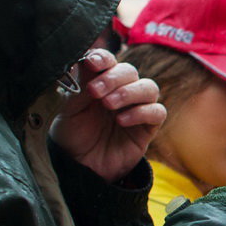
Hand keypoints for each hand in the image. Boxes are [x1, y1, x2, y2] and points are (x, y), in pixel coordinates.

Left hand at [50, 48, 164, 181]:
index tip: (93, 63)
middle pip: (130, 71)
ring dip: (129, 92)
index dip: (104, 58)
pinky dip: (141, 113)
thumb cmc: (73, 136)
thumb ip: (78, 85)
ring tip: (109, 105)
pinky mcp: (148, 128)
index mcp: (100, 82)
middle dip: (114, 78)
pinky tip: (122, 121)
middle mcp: (121, 92)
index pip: (109, 61)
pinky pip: (157, 112)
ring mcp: (136, 109)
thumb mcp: (68, 109)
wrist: (80, 167)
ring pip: (149, 87)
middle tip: (96, 92)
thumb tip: (84, 59)